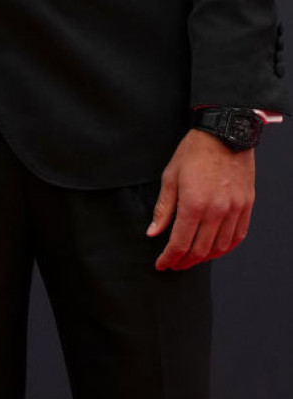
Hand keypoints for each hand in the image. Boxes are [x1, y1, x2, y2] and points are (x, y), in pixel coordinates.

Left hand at [147, 128, 254, 270]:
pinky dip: (225, 248)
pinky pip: (237, 236)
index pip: (179, 243)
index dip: (169, 258)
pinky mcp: (245, 206)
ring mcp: (234, 210)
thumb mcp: (170, 176)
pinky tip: (215, 249)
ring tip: (192, 258)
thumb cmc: (194, 152)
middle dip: (184, 261)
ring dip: (204, 257)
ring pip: (220, 247)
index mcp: (194, 204)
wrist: (224, 134)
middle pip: (200, 250)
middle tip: (175, 264)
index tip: (162, 264)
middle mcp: (216, 211)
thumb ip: (164, 208)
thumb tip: (153, 232)